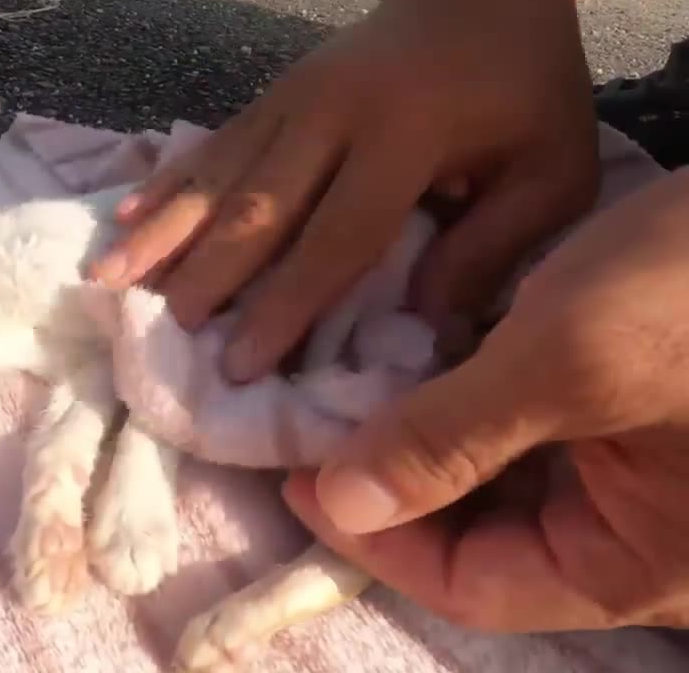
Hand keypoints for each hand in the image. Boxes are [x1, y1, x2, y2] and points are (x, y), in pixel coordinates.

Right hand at [90, 0, 598, 382]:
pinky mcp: (270, 96)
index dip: (287, 303)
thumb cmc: (521, 88)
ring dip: (162, 231)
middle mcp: (334, 115)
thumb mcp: (553, 169)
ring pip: (217, 176)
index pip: (338, 233)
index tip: (241, 363)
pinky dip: (165, 185)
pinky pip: (212, 147)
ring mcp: (292, 100)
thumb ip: (494, 244)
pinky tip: (123, 216)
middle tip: (166, 336)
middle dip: (208, 275)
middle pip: (258, 207)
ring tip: (107, 279)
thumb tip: (419, 321)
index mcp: (407, 134)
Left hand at [283, 168, 688, 632]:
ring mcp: (632, 470)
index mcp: (636, 564)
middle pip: (481, 536)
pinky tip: (411, 351)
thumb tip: (342, 503)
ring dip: (424, 432)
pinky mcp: (624, 407)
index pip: (474, 586)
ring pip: (497, 477)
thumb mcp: (572, 360)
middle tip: (318, 422)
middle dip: (396, 481)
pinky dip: (465, 393)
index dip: (375, 540)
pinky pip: (526, 424)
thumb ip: (452, 436)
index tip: (301, 477)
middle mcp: (634, 532)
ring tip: (353, 384)